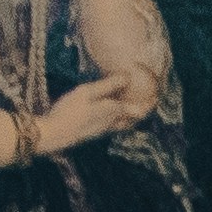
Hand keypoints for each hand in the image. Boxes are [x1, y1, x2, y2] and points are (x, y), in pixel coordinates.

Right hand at [26, 71, 154, 155]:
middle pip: (134, 118)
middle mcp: (112, 123)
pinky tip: (111, 110)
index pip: (139, 109)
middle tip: (147, 99)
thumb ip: (108, 85)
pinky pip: (113, 124)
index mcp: (113, 111)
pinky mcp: (94, 132)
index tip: (157, 94)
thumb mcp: (87, 92)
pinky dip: (119, 117)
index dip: (150, 103)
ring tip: (132, 103)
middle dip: (142, 109)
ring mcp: (103, 130)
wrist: (54, 134)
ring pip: (124, 122)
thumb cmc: (69, 110)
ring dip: (131, 114)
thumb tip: (127, 76)